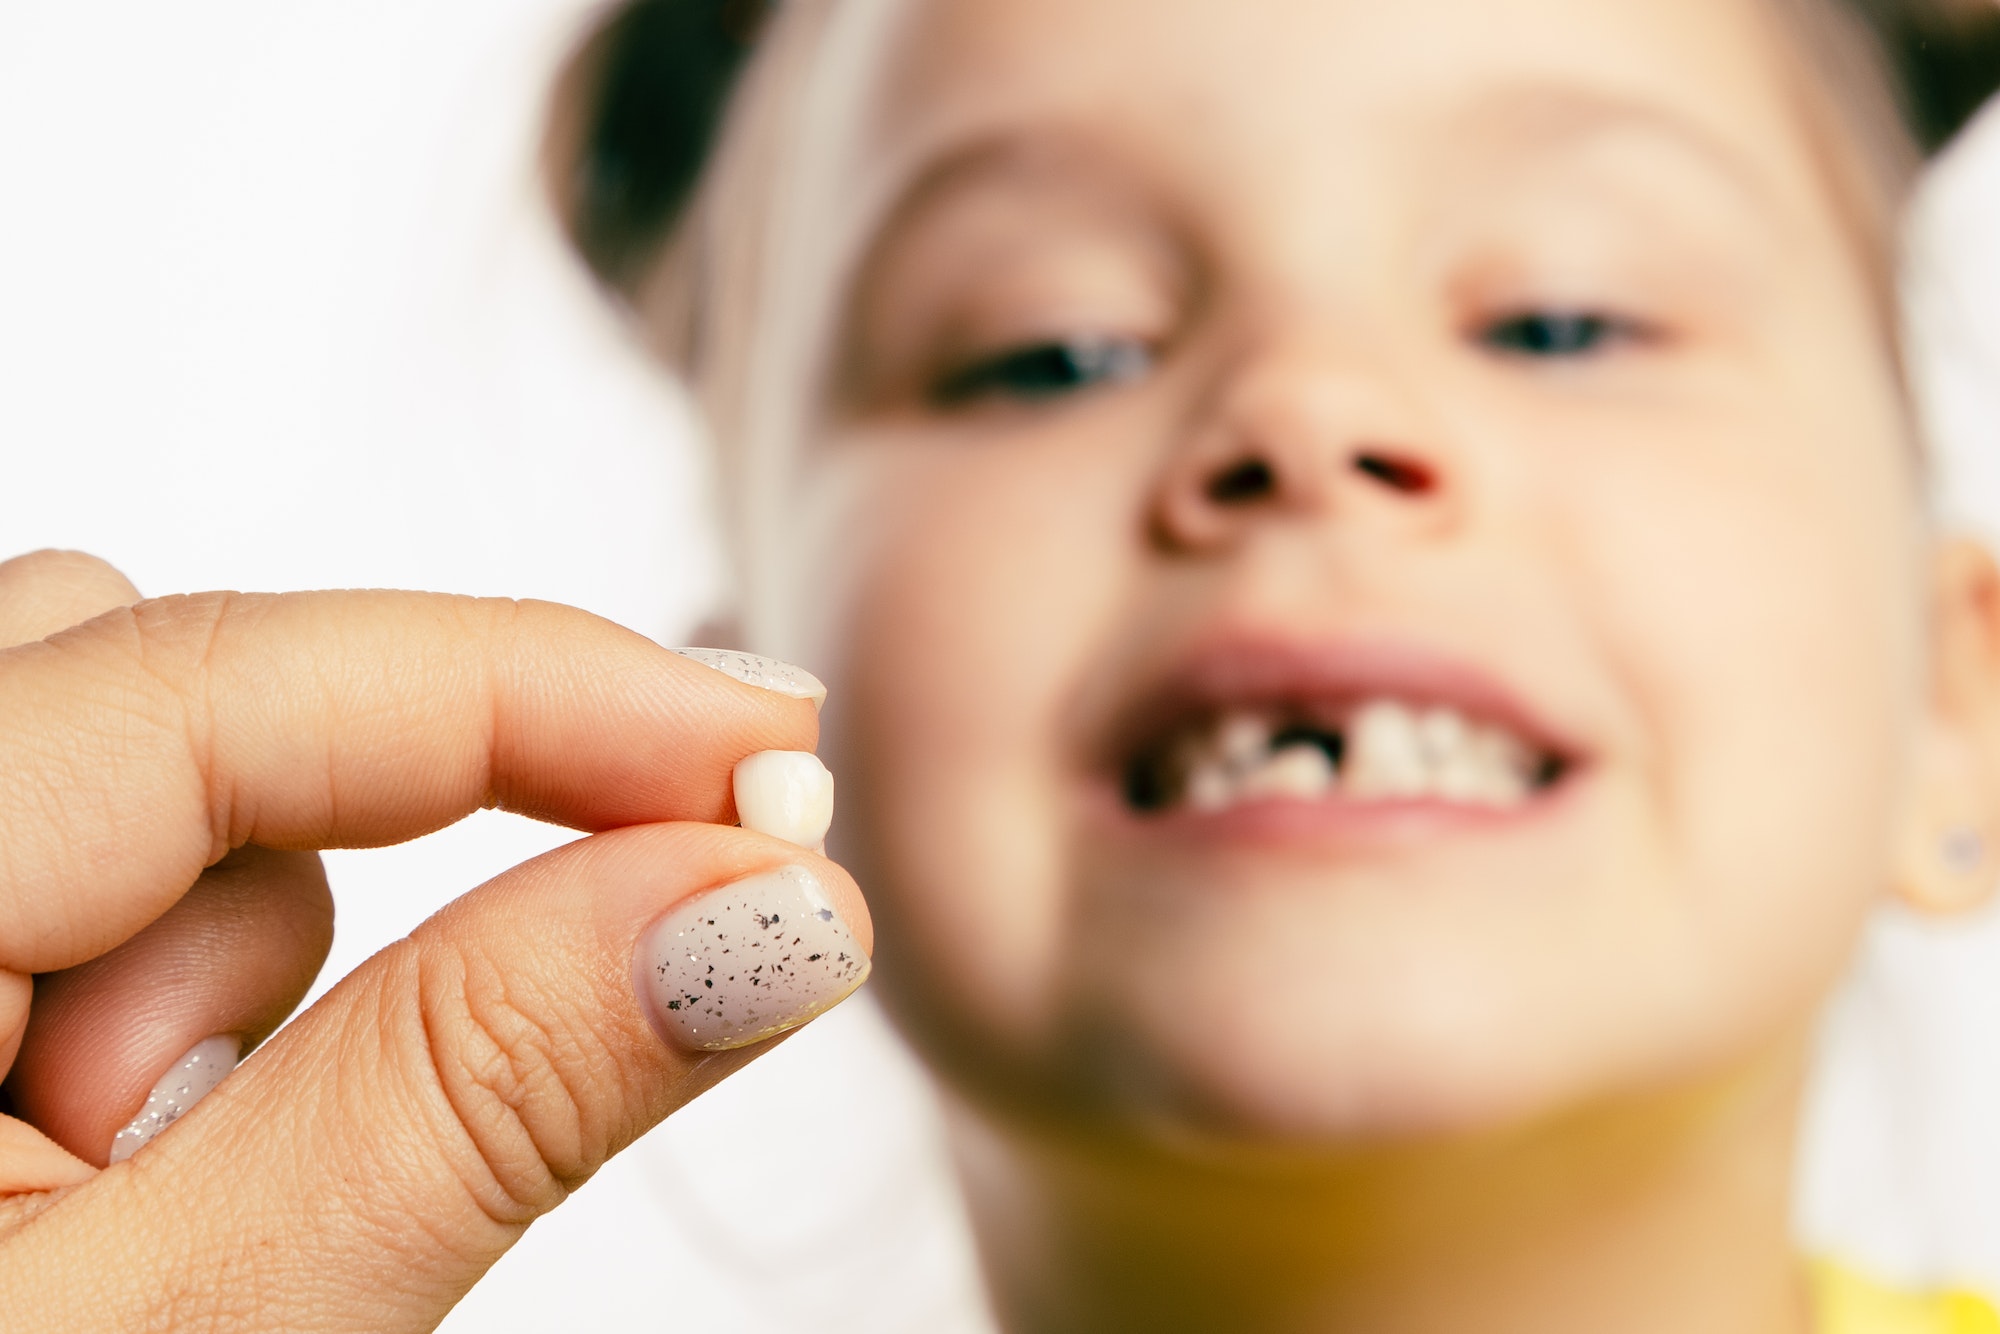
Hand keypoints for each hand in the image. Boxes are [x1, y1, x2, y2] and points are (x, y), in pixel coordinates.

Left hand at [0, 550, 868, 1331]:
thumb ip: (475, 1093)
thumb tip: (761, 907)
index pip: (218, 679)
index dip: (544, 689)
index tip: (779, 762)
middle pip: (153, 696)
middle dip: (295, 909)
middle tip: (259, 1167)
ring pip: (126, 790)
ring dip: (210, 985)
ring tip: (119, 1231)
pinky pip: (79, 874)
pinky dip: (140, 1002)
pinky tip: (74, 1184)